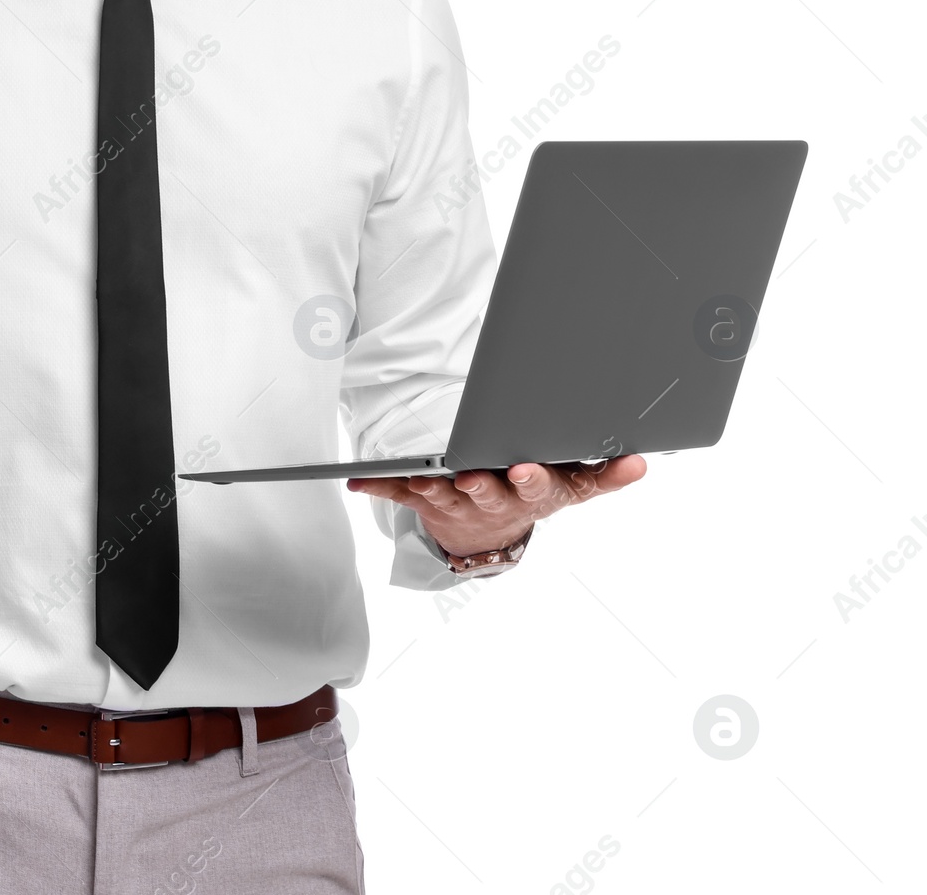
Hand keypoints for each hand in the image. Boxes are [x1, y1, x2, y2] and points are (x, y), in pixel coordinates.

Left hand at [347, 455, 646, 557]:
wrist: (492, 536)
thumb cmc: (534, 493)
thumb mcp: (574, 486)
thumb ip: (606, 473)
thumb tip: (641, 461)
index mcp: (532, 492)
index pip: (538, 487)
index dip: (531, 479)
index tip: (525, 469)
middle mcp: (494, 499)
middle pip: (487, 492)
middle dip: (480, 484)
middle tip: (472, 476)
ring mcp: (458, 501)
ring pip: (444, 491)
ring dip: (433, 484)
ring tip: (422, 475)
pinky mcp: (426, 498)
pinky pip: (399, 490)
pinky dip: (378, 485)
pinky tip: (356, 481)